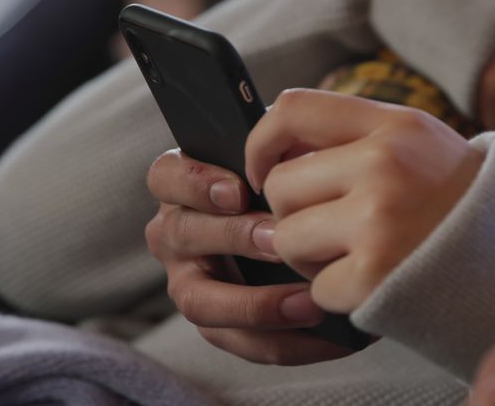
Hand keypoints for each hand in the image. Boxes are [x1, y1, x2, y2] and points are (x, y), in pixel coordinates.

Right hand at [145, 149, 349, 364]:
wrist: (313, 230)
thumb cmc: (295, 185)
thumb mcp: (288, 162)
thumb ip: (284, 154)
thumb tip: (303, 150)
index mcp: (184, 187)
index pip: (167, 176)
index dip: (196, 183)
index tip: (238, 190)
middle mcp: (177, 234)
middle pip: (183, 236)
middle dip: (234, 238)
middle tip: (282, 240)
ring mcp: (190, 281)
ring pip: (200, 301)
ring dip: (256, 305)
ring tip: (310, 303)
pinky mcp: (216, 324)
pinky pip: (238, 341)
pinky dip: (283, 343)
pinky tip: (327, 338)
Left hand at [245, 88, 484, 312]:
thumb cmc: (460, 201)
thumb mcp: (422, 146)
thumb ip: (355, 138)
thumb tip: (273, 155)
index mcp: (396, 125)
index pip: (291, 110)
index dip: (261, 144)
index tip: (265, 172)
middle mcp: (385, 165)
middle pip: (280, 186)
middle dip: (293, 215)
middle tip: (333, 230)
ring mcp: (379, 220)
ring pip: (287, 239)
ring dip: (309, 257)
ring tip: (355, 256)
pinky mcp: (376, 276)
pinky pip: (316, 287)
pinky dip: (337, 294)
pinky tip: (375, 283)